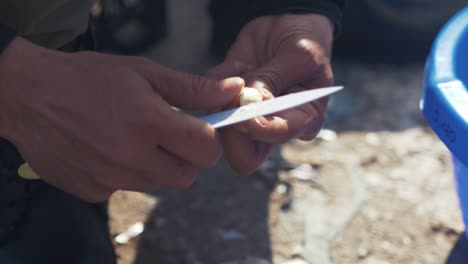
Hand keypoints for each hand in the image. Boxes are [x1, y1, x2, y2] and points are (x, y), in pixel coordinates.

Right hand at [0, 38, 243, 201]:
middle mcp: (131, 156)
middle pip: (186, 176)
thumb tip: (233, 90)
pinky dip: (124, 174)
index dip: (208, 140)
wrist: (29, 96)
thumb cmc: (89, 77)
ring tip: (130, 139)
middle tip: (165, 136)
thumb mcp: (143, 72)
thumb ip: (192, 88)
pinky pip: (125, 189)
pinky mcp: (93, 191)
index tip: (198, 130)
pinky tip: (106, 150)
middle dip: (185, 158)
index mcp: (149, 122)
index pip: (206, 149)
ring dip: (154, 166)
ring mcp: (110, 179)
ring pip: (157, 183)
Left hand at [208, 14, 333, 174]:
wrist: (289, 24)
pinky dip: (218, 79)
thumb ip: (275, 79)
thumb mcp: (301, 55)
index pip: (276, 139)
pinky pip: (208, 99)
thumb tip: (249, 101)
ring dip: (223, 100)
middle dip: (231, 130)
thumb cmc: (306, 42)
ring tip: (247, 69)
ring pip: (220, 131)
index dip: (259, 128)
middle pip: (243, 155)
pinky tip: (239, 64)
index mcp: (302, 121)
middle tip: (232, 97)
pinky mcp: (226, 99)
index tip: (245, 110)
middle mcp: (272, 126)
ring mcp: (247, 116)